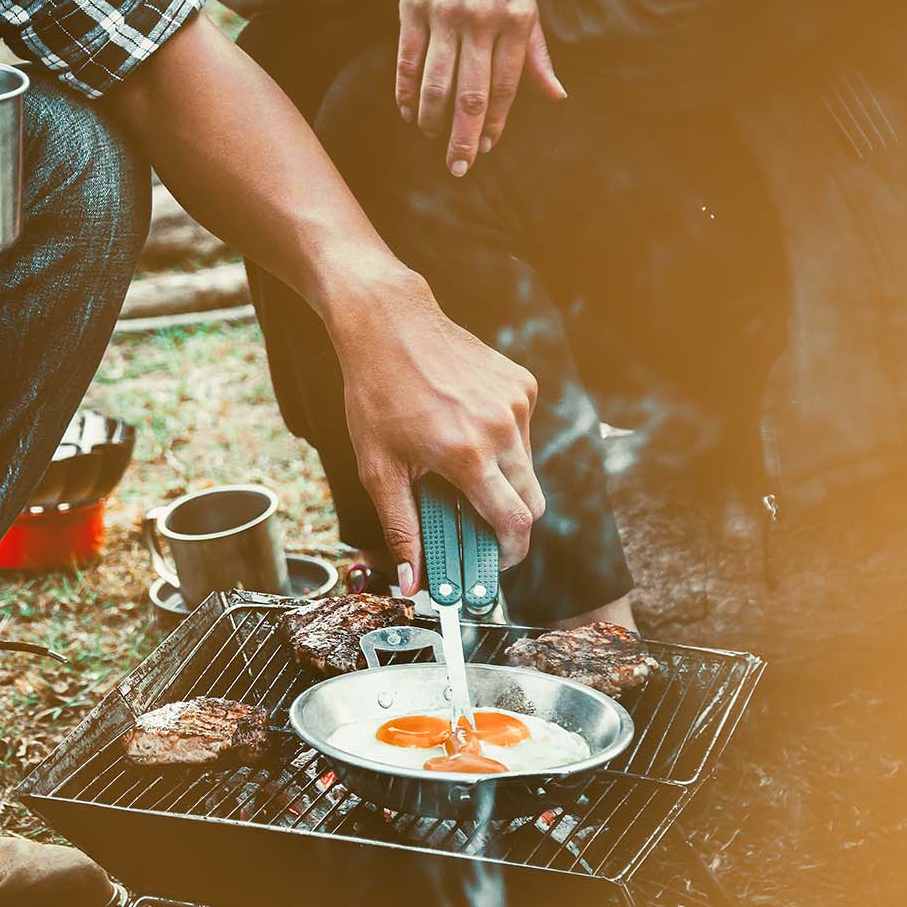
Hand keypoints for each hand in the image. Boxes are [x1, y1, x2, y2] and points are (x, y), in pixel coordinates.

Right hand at [329, 0, 565, 174]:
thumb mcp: (528, 1)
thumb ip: (537, 54)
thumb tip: (556, 96)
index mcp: (516, 20)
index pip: (506, 86)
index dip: (494, 124)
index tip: (485, 150)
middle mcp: (481, 20)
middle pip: (470, 94)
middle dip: (463, 138)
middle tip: (458, 168)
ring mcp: (444, 15)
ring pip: (435, 83)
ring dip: (432, 119)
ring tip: (431, 138)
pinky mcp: (412, 10)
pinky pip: (407, 62)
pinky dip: (405, 93)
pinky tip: (408, 112)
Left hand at [330, 272, 545, 592]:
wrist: (389, 324)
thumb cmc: (376, 394)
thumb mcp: (378, 468)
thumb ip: (401, 528)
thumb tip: (412, 582)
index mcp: (466, 454)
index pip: (514, 523)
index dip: (509, 553)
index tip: (494, 564)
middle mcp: (500, 429)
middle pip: (531, 502)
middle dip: (509, 522)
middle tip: (476, 524)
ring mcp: (516, 403)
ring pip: (527, 467)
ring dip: (501, 479)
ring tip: (457, 463)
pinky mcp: (522, 384)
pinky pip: (523, 432)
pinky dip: (501, 443)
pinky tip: (464, 426)